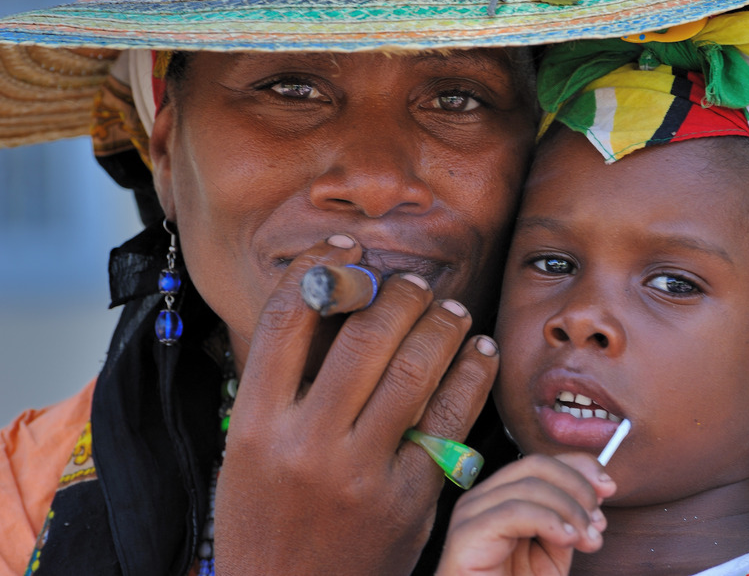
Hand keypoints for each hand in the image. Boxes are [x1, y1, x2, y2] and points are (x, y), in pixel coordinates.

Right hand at [213, 236, 499, 574]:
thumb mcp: (248, 452)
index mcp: (256, 426)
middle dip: (396, 293)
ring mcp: (363, 473)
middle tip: (412, 281)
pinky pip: (451, 418)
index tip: (349, 248)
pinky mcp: (410, 499)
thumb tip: (328, 305)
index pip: (288, 319)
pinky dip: (472, 373)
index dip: (323, 269)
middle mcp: (307, 445)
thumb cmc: (265, 521)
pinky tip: (480, 350)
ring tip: (450, 307)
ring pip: (415, 368)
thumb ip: (280, 385)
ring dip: (441, 323)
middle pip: (363, 335)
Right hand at [435, 453, 616, 575]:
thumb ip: (570, 519)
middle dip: (577, 486)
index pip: (540, 462)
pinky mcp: (467, 534)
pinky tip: (567, 538)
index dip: (578, 466)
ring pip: (528, 485)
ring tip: (587, 538)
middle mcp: (483, 499)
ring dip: (569, 509)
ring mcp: (471, 513)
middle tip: (598, 520)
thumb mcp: (555, 551)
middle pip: (535, 465)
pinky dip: (548, 520)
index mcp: (501, 497)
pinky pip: (513, 512)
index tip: (608, 487)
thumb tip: (598, 489)